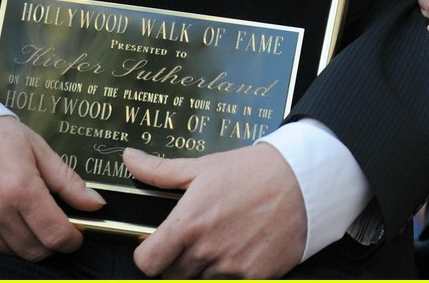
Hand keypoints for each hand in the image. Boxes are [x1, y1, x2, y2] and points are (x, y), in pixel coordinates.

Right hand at [0, 117, 104, 260]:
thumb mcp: (34, 145)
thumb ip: (66, 179)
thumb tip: (96, 205)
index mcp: (21, 189)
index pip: (55, 236)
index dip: (71, 240)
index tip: (75, 235)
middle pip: (34, 251)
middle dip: (49, 242)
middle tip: (49, 221)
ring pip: (8, 250)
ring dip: (21, 237)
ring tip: (16, 207)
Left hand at [127, 143, 305, 278]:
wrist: (299, 182)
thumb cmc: (249, 171)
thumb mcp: (202, 167)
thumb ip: (160, 170)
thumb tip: (129, 158)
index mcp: (188, 224)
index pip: (148, 263)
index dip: (147, 255)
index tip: (154, 246)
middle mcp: (207, 251)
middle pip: (171, 277)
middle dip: (174, 262)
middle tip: (189, 241)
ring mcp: (231, 269)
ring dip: (202, 269)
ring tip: (218, 243)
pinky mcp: (254, 279)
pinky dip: (229, 275)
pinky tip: (238, 253)